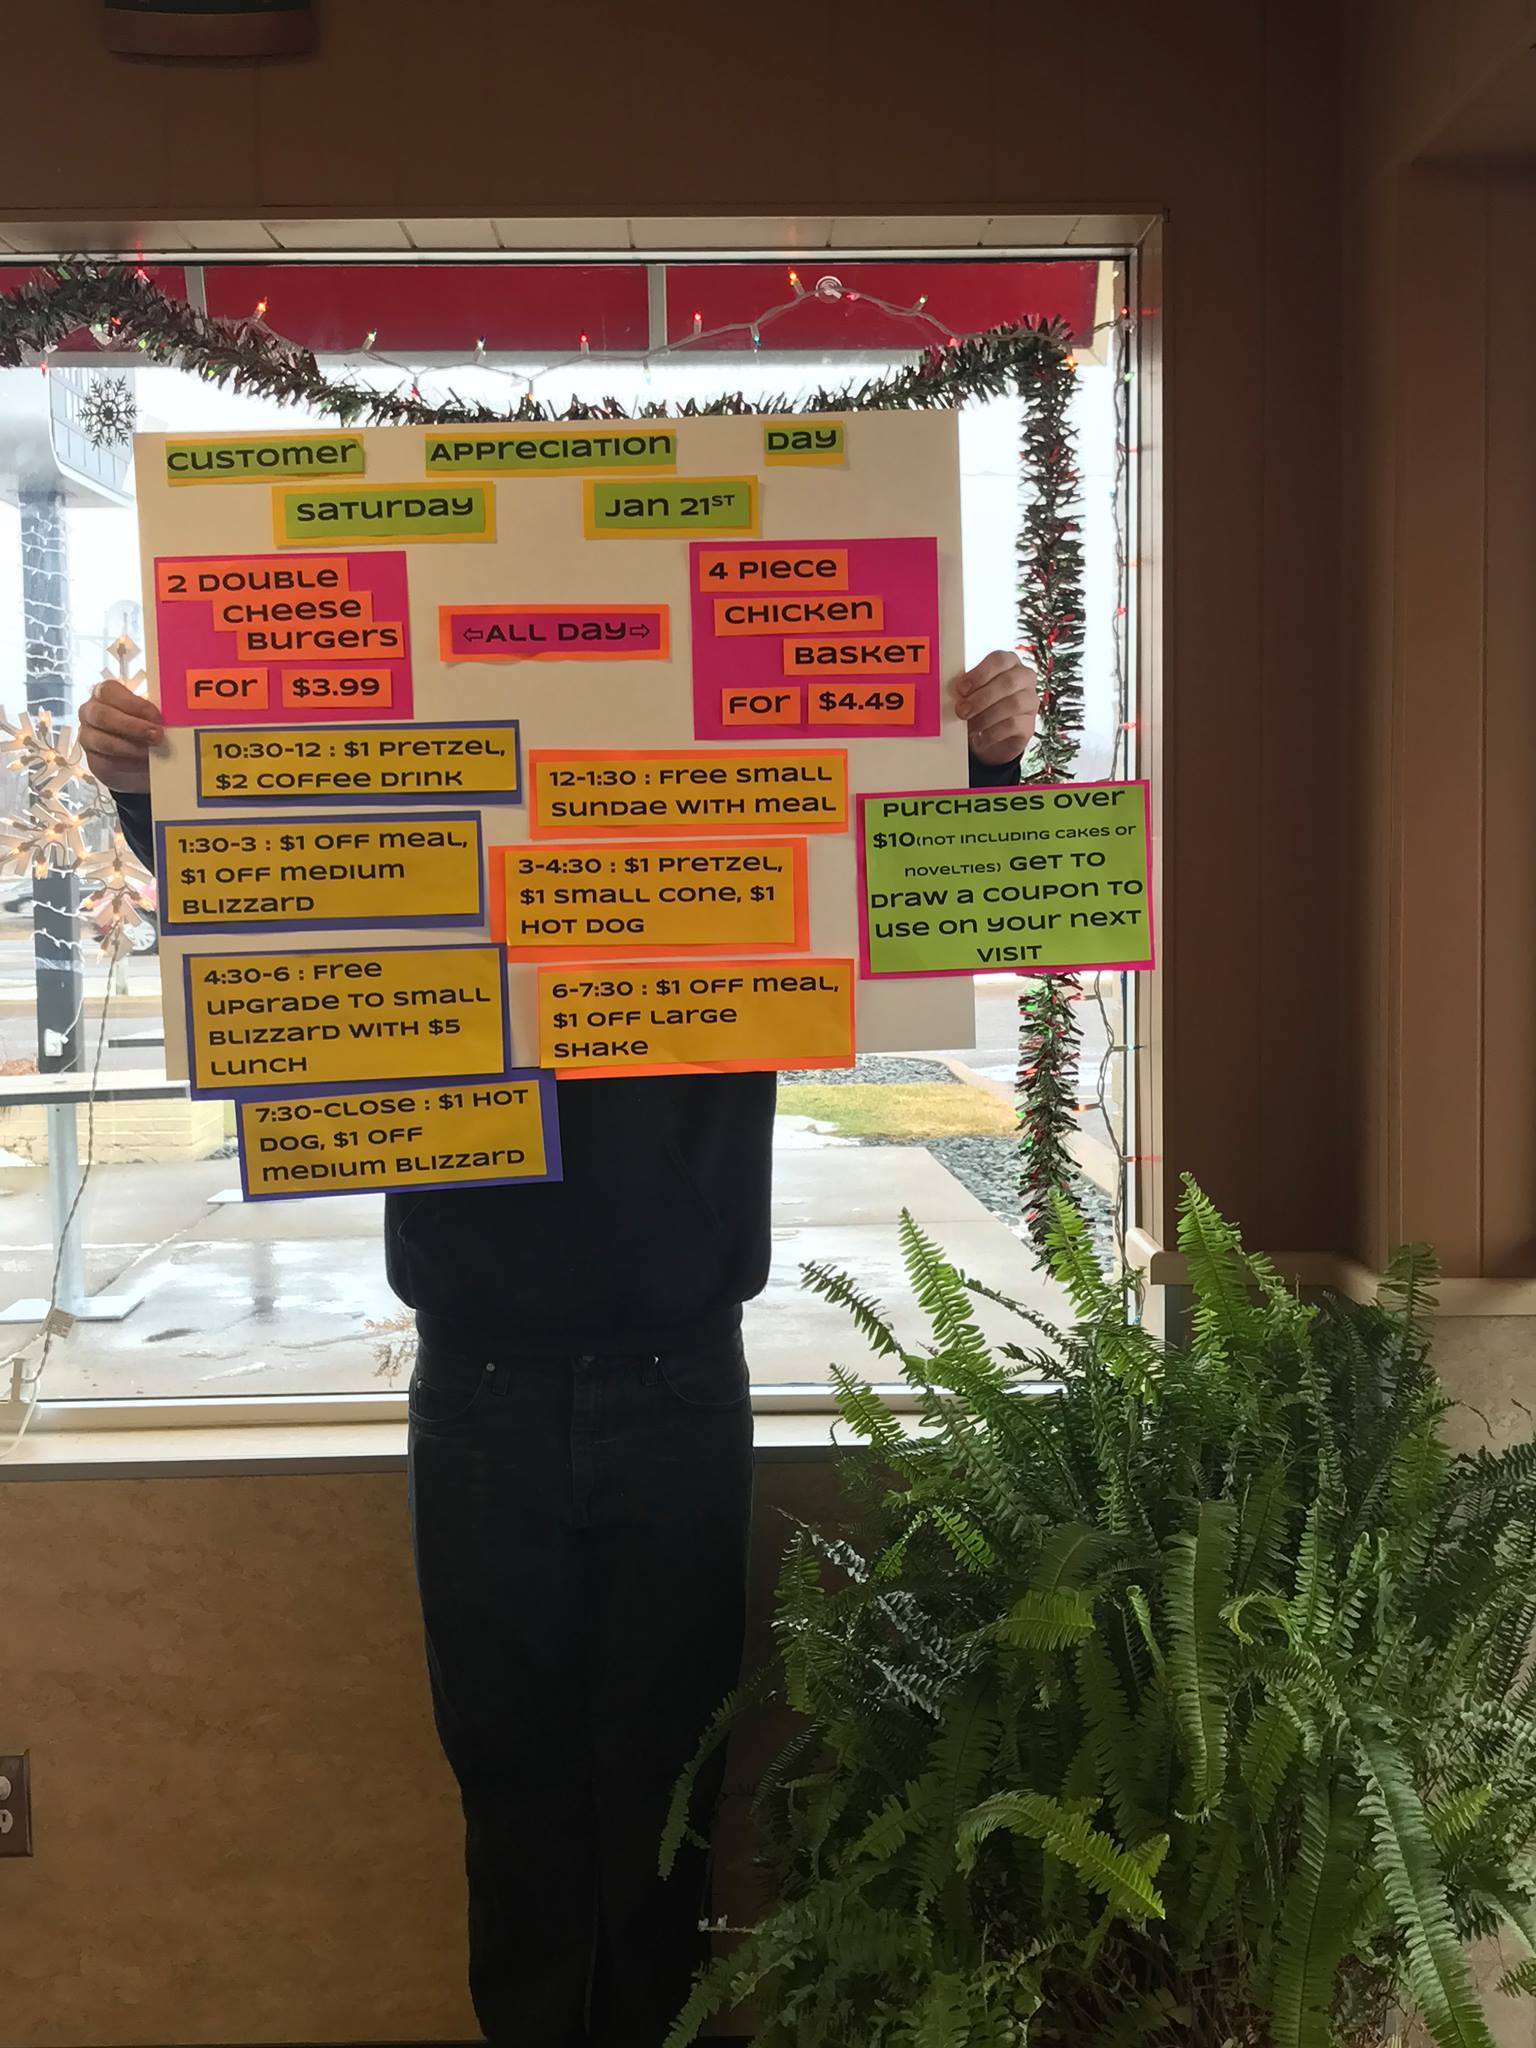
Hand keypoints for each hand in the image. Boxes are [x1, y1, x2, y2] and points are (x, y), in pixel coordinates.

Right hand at [79, 677, 163, 793]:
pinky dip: (129, 763)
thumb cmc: (145, 728)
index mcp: (104, 693)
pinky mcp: (93, 760)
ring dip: (131, 747)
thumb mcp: (150, 715)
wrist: (140, 759)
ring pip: (103, 740)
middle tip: (156, 735)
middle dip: (132, 726)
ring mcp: (88, 736)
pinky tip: (144, 764)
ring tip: (152, 752)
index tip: (156, 717)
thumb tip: (172, 716)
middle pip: (102, 715)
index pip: (110, 691)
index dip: (134, 704)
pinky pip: (107, 761)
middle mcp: (90, 712)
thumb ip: (154, 713)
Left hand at [956, 649, 1037, 766]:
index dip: (980, 674)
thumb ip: (965, 689)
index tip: (961, 689)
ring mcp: (1030, 701)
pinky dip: (992, 733)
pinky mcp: (1029, 725)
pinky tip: (980, 738)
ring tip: (969, 727)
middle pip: (1008, 682)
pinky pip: (1013, 726)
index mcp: (1009, 662)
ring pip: (1013, 704)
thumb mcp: (970, 693)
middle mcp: (1024, 678)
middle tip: (962, 710)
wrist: (988, 736)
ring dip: (986, 716)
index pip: (999, 660)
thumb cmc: (978, 706)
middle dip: (982, 697)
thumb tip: (952, 693)